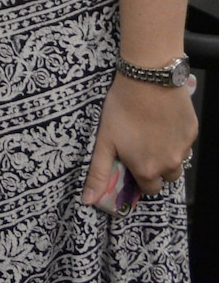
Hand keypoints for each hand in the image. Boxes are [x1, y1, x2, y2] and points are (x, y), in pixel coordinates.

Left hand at [82, 72, 197, 203]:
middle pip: (165, 176)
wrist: (147, 80)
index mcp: (148, 170)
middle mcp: (170, 165)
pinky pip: (185, 142)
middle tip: (140, 146)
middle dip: (154, 167)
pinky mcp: (192, 131)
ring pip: (177, 160)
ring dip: (166, 153)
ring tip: (150, 132)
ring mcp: (184, 148)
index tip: (131, 162)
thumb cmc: (121, 110)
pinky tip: (161, 120)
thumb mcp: (104, 142)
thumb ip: (99, 174)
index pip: (149, 188)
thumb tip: (89, 202)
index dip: (139, 177)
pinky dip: (174, 136)